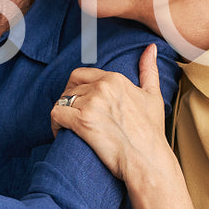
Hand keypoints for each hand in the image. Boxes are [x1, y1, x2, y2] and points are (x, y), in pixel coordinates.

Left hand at [49, 44, 168, 182]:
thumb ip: (149, 70)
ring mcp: (91, 104)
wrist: (148, 160)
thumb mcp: (153, 96)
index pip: (82, 75)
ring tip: (67, 126)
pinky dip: (55, 124)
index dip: (77, 89)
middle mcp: (102, 87)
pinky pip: (56, 114)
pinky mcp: (82, 122)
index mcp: (115, 79)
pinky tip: (61, 133)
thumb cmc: (151, 133)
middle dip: (68, 102)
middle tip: (72, 116)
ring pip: (62, 100)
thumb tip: (150, 48)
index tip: (80, 104)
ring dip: (62, 113)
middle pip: (70, 88)